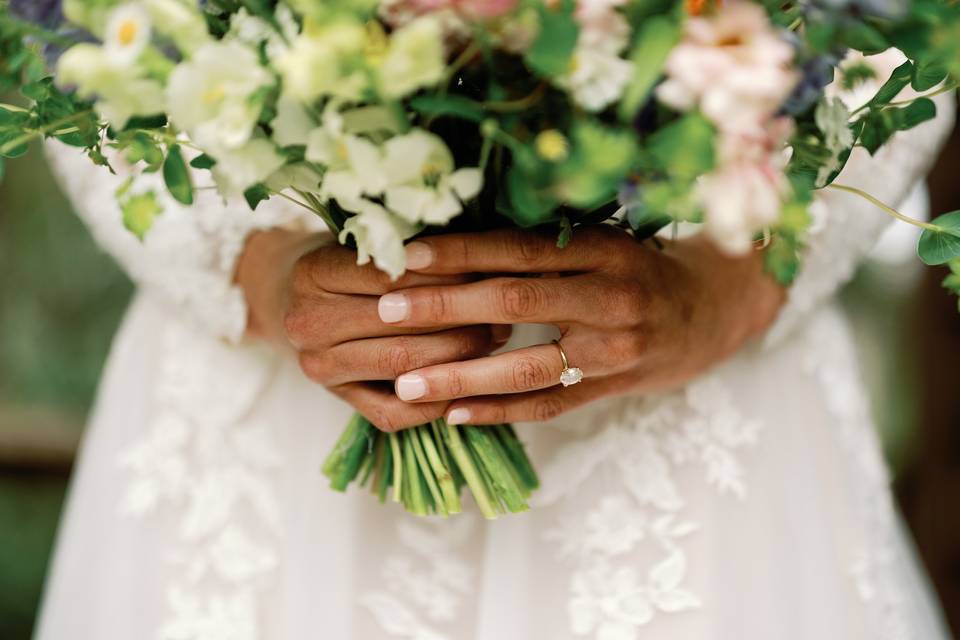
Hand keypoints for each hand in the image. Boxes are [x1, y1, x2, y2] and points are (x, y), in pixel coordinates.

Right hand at [235, 229, 510, 430]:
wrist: (307, 302)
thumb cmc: (357, 263)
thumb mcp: (373, 242)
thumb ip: (412, 246)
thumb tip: (481, 253)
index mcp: (315, 273)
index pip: (391, 276)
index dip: (445, 274)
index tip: (487, 269)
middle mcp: (308, 323)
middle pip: (398, 324)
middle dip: (459, 317)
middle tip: (502, 310)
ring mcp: (321, 366)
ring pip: (402, 366)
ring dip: (458, 356)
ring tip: (494, 337)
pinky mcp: (340, 400)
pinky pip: (396, 412)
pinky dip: (438, 401)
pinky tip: (471, 384)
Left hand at [377, 226, 784, 424]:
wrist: (712, 310)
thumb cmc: (642, 266)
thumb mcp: (604, 238)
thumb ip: (545, 241)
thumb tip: (457, 236)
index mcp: (602, 248)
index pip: (519, 248)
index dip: (461, 251)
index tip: (405, 255)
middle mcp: (609, 296)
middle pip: (515, 302)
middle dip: (444, 307)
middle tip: (385, 310)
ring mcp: (613, 348)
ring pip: (527, 366)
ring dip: (461, 376)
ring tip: (406, 385)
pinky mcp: (612, 387)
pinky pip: (548, 404)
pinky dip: (499, 412)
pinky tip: (453, 415)